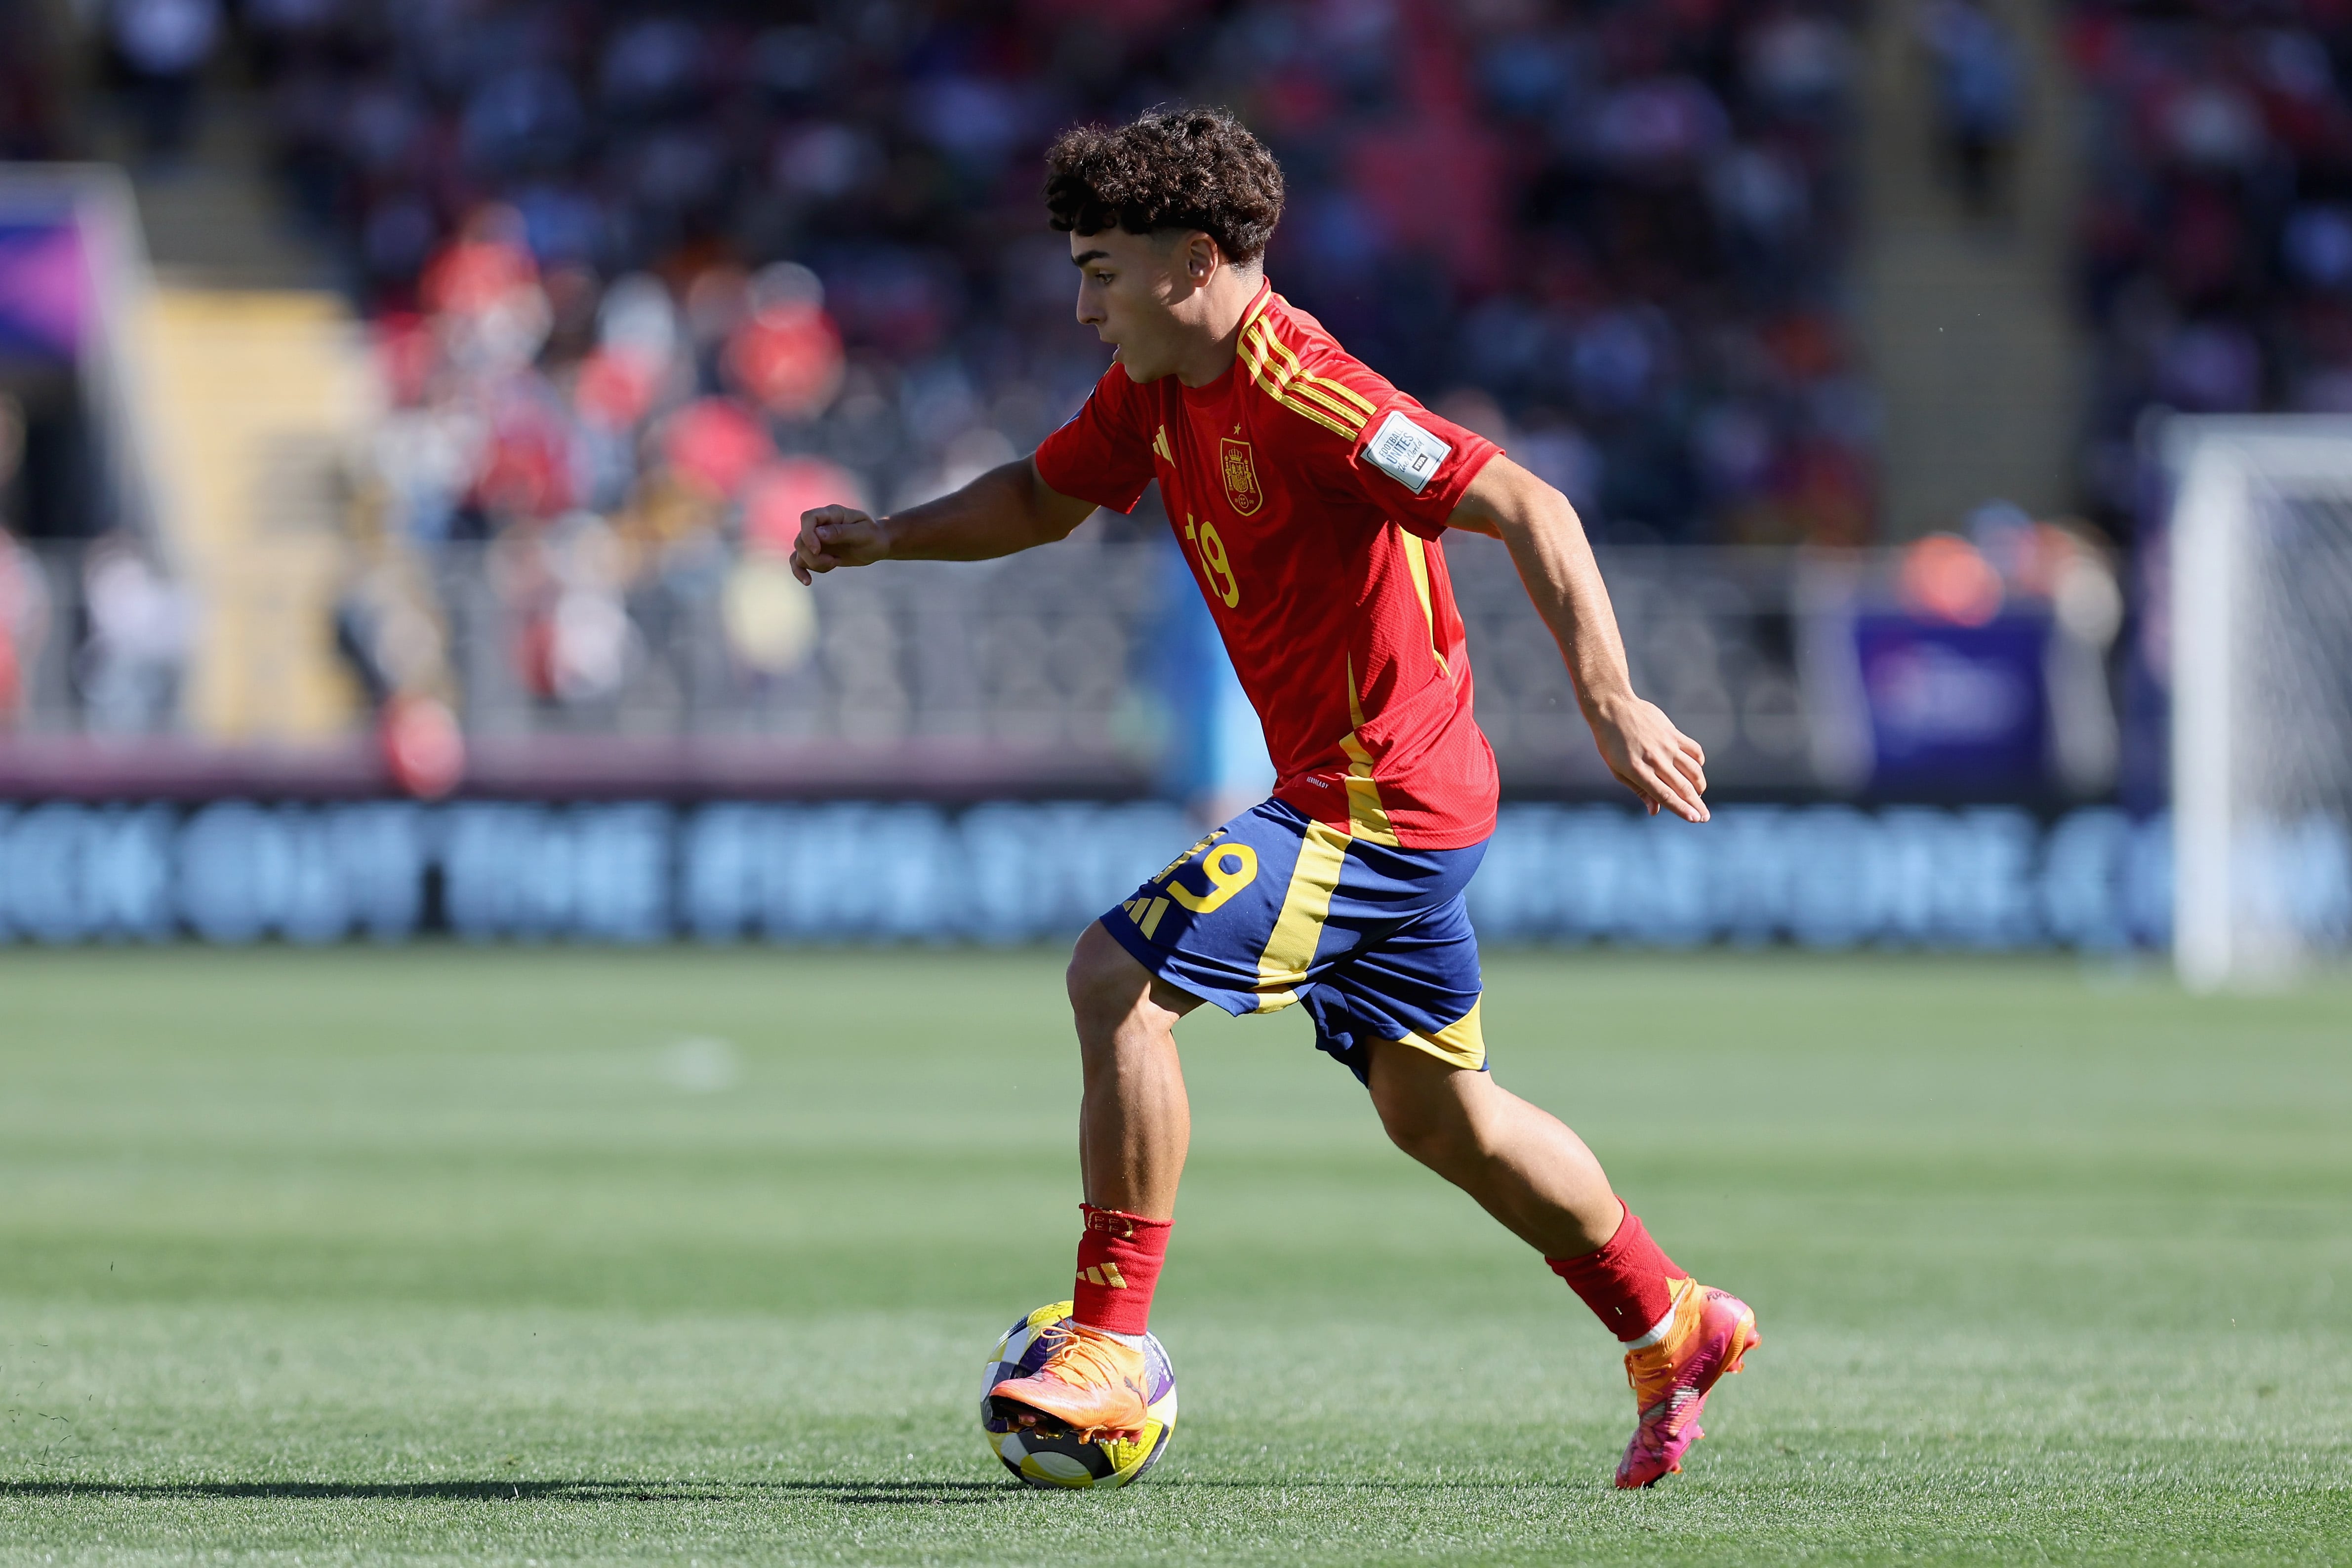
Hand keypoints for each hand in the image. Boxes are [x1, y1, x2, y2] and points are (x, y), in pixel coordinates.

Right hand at [790, 505, 890, 584]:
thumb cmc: (874, 536)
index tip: (817, 551)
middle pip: (801, 540)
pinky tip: (808, 581)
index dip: (807, 535)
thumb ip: (841, 532)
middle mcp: (820, 525)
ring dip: (814, 564)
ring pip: (800, 553)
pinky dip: (800, 571)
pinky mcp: (816, 552)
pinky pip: (799, 562)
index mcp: (832, 514)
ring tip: (834, 563)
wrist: (877, 544)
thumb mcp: (863, 533)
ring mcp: (816, 539)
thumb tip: (818, 534)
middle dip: (813, 556)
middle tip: (834, 561)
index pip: (808, 518)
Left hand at [1588, 696, 1708, 822]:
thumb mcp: (1618, 770)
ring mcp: (1666, 745)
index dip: (1682, 809)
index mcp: (1638, 771)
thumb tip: (1655, 811)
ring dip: (1699, 786)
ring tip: (1698, 795)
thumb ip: (1639, 791)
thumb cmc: (1611, 743)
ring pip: (1693, 770)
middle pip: (1683, 787)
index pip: (1665, 795)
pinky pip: (1694, 750)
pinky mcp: (1673, 733)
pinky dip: (1699, 763)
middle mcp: (1655, 759)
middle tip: (1705, 818)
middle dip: (1697, 805)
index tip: (1696, 819)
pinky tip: (1696, 769)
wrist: (1612, 708)